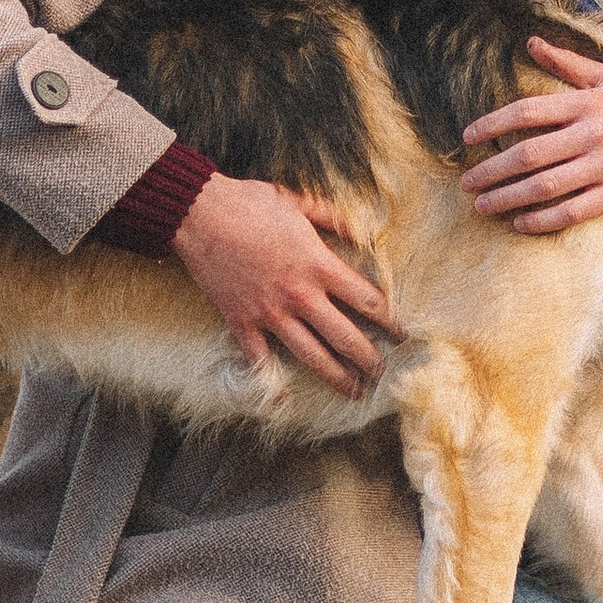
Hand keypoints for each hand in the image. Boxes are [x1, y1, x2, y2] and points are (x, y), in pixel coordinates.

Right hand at [172, 173, 399, 397]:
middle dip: (369, 359)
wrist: (200, 214)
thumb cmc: (251, 203)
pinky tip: (285, 401)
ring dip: (336, 377)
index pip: (367, 300)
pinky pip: (260, 360)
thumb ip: (337, 218)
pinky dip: (272, 381)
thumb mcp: (300, 202)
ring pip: (311, 356)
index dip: (390, 319)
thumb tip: (370, 230)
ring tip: (354, 392)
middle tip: (384, 374)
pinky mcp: (242, 322)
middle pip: (346, 337)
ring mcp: (270, 313)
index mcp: (319, 265)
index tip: (403, 333)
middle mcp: (300, 295)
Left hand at [460, 37, 602, 232]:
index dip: (493, 124)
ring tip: (482, 206)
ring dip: (508, 197)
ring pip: (545, 185)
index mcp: (587, 102)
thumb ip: (568, 63)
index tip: (468, 138)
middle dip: (492, 170)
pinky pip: (572, 210)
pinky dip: (543, 219)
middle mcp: (594, 133)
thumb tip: (531, 43)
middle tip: (466, 182)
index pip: (528, 111)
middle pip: (530, 154)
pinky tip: (520, 223)